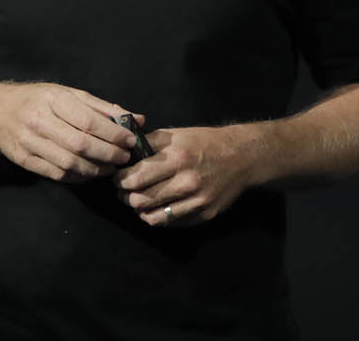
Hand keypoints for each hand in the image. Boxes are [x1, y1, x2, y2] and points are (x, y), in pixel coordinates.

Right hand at [0, 83, 142, 183]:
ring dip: (96, 169)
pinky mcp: (24, 160)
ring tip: (111, 166)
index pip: (89, 121)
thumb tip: (137, 119)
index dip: (114, 133)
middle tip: (124, 157)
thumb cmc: (39, 99)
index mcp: (52, 99)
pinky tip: (90, 172)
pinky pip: (58, 174)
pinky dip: (79, 176)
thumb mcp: (68, 93)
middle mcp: (38, 120)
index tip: (130, 140)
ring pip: (70, 163)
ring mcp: (29, 142)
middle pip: (81, 144)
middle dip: (109, 153)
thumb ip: (102, 108)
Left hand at [113, 124, 264, 226]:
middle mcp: (187, 182)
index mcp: (177, 159)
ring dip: (139, 210)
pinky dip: (158, 217)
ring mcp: (197, 201)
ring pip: (154, 216)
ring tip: (136, 202)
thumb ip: (149, 142)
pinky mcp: (204, 214)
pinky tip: (154, 208)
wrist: (241, 157)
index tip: (117, 178)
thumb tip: (124, 151)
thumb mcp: (176, 134)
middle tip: (123, 191)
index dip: (120, 179)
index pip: (136, 177)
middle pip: (141, 199)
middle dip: (126, 196)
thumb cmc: (204, 142)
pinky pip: (171, 223)